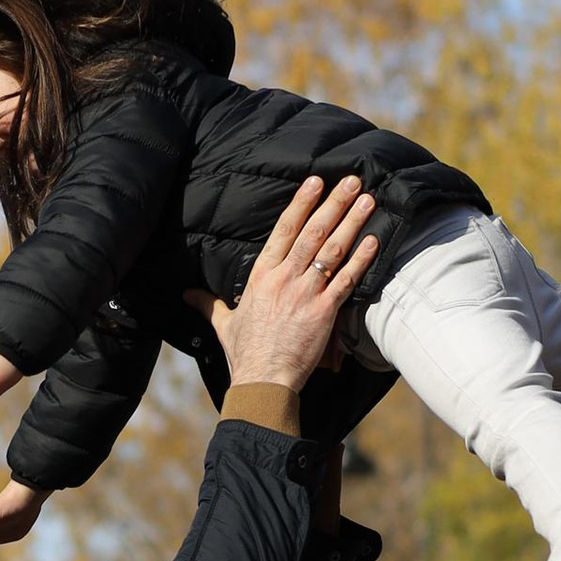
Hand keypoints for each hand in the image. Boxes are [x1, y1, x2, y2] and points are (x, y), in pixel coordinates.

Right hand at [215, 176, 379, 399]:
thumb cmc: (244, 354)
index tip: (315, 182)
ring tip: (367, 200)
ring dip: (351, 222)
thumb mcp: (223, 324)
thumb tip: (187, 294)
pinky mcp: (324, 311)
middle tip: (351, 180)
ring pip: (332, 250)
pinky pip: (346, 279)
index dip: (301, 203)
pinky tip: (374, 240)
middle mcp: (284, 278)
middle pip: (312, 232)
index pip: (283, 230)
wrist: (263, 380)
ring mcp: (305, 293)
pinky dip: (361, 259)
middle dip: (333, 203)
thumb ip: (208, 303)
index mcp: (261, 276)